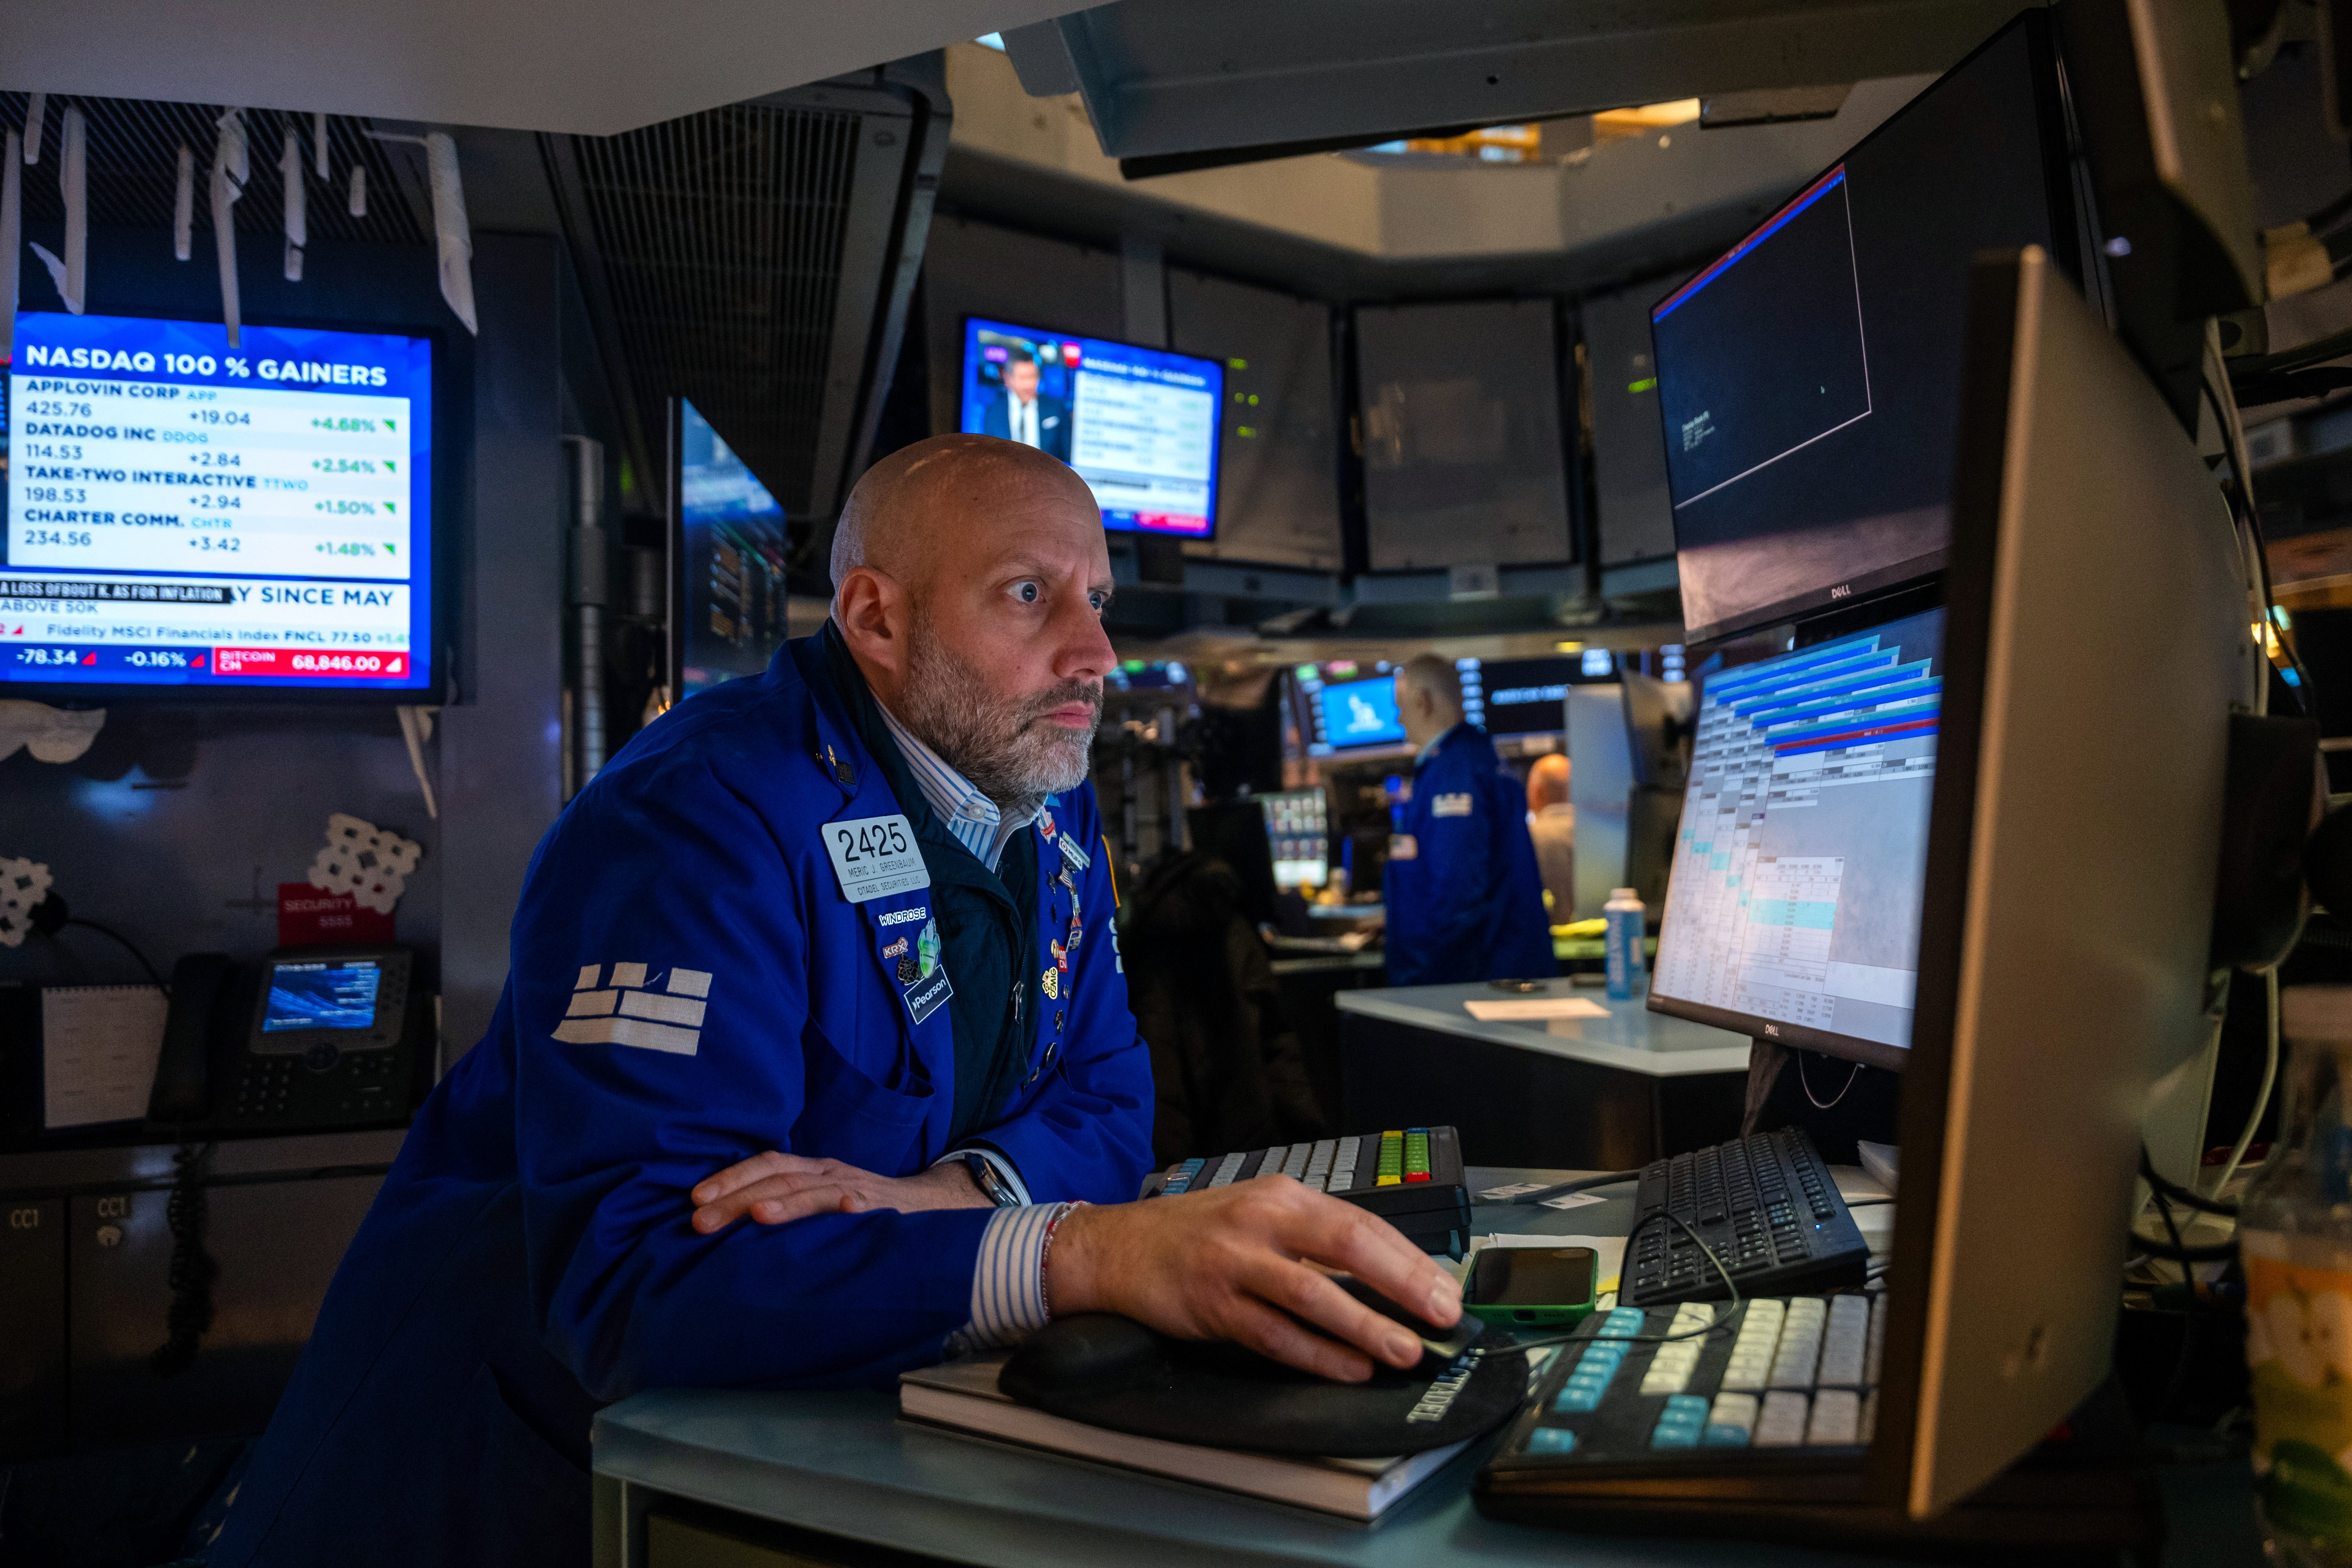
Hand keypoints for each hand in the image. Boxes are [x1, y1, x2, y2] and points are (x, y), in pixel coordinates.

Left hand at [690, 1152, 992, 1233]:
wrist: (923, 1205)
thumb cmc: (857, 1209)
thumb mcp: (816, 1199)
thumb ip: (782, 1204)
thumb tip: (724, 1221)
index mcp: (811, 1171)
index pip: (766, 1166)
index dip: (730, 1178)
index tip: (693, 1200)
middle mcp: (829, 1173)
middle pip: (780, 1179)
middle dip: (738, 1197)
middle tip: (701, 1220)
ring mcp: (857, 1188)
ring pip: (817, 1192)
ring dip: (788, 1203)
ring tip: (758, 1215)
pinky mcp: (884, 1208)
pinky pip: (870, 1206)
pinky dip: (857, 1206)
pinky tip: (847, 1211)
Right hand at [1045, 1175, 1461, 1381]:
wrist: (1117, 1248)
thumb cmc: (1197, 1234)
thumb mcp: (1258, 1215)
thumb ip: (1314, 1239)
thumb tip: (1387, 1276)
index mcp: (1282, 1196)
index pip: (1361, 1223)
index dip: (1409, 1258)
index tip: (1444, 1288)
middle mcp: (1260, 1221)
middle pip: (1345, 1247)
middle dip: (1401, 1283)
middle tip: (1442, 1313)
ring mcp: (1234, 1264)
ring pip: (1311, 1295)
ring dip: (1364, 1325)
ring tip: (1404, 1349)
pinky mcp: (1212, 1306)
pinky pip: (1274, 1335)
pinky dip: (1316, 1354)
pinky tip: (1349, 1368)